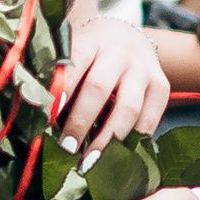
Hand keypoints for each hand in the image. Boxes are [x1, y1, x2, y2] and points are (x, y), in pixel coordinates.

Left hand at [49, 15, 169, 168]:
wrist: (128, 38)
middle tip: (66, 147)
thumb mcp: (73, 56)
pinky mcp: (162, 87)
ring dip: (108, 139)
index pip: (75, 63)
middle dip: (81, 122)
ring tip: (90, 161)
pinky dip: (132, 142)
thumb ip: (59, 82)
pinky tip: (116, 156)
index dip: (62, 90)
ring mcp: (144, 70)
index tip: (48, 116)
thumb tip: (38, 120)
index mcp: (91, 43)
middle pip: (99, 88)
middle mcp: (120, 53)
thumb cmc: (90, 56)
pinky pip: (148, 121)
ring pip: (129, 108)